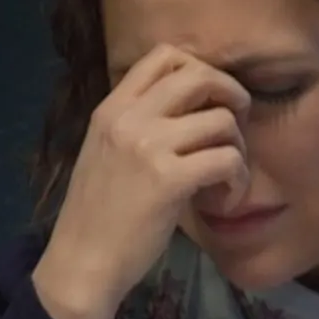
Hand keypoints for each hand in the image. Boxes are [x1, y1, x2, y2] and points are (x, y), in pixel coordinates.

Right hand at [32, 44, 250, 318]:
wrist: (81, 263)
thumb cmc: (96, 215)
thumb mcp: (106, 152)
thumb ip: (137, 125)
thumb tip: (191, 109)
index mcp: (111, 108)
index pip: (164, 55)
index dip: (200, 69)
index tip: (209, 101)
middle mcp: (128, 117)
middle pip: (200, 74)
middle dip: (231, 95)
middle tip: (234, 128)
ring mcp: (148, 146)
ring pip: (221, 119)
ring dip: (237, 148)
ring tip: (225, 177)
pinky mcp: (169, 180)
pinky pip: (227, 159)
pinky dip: (238, 180)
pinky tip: (224, 200)